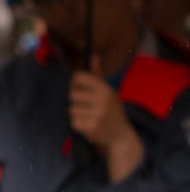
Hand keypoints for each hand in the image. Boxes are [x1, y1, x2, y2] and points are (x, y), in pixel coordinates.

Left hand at [69, 64, 144, 180]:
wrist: (121, 136)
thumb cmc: (112, 111)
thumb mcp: (108, 92)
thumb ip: (98, 75)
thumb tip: (93, 55)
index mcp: (105, 89)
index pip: (78, 77)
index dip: (75, 83)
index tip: (79, 89)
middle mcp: (102, 100)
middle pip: (71, 94)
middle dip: (75, 101)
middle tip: (85, 107)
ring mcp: (97, 114)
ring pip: (71, 109)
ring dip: (77, 114)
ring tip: (89, 117)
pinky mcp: (91, 127)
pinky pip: (73, 121)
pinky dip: (78, 124)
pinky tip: (88, 125)